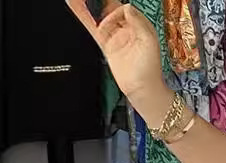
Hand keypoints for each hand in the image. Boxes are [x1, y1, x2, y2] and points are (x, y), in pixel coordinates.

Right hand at [65, 0, 171, 119]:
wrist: (141, 89)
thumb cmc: (150, 68)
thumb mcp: (149, 42)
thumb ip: (138, 22)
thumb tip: (128, 6)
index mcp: (140, 25)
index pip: (125, 9)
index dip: (115, 9)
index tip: (110, 16)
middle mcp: (127, 28)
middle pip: (109, 8)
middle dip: (99, 2)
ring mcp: (115, 35)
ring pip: (98, 15)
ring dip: (87, 4)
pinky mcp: (106, 44)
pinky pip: (92, 26)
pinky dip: (82, 14)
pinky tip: (73, 3)